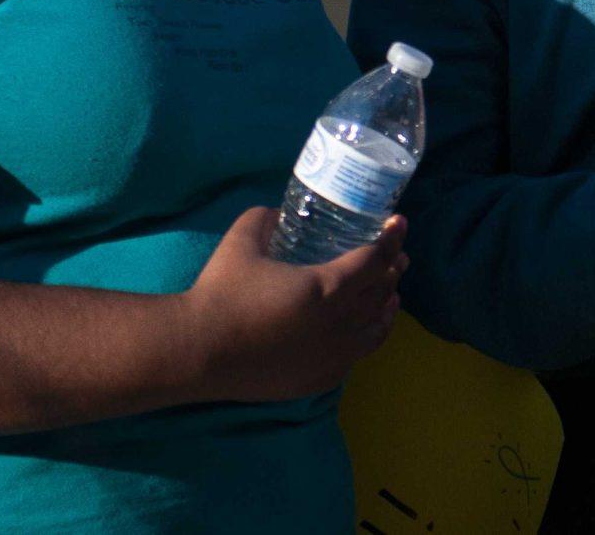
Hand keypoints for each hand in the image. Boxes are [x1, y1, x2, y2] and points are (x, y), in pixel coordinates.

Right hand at [181, 207, 406, 403]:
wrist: (196, 352)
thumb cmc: (221, 293)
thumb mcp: (243, 240)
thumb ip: (265, 219)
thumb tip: (279, 213)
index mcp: (329, 288)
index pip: (376, 260)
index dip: (392, 239)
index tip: (398, 224)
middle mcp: (340, 324)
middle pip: (382, 292)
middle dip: (392, 270)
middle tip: (394, 255)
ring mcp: (332, 357)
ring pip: (377, 329)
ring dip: (387, 306)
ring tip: (390, 294)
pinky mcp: (318, 380)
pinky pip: (356, 356)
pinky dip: (367, 337)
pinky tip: (363, 330)